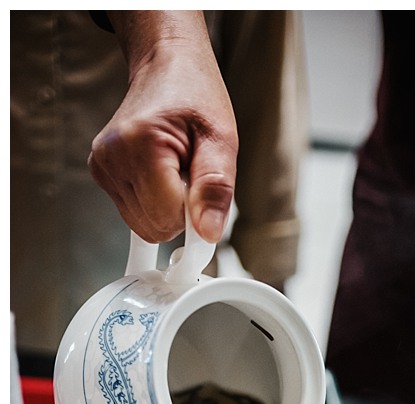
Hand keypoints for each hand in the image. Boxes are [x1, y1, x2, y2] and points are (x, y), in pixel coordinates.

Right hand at [88, 12, 237, 243]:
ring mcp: (102, 165)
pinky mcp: (102, 172)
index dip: (196, 215)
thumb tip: (207, 232)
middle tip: (192, 174)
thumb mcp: (221, 139)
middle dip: (182, 211)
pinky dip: (155, 201)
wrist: (166, 69)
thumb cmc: (195, 97)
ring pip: (144, 225)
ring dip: (169, 206)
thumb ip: (216, 188)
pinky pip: (136, 212)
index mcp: (139, 145)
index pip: (168, 217)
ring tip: (178, 168)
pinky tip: (163, 173)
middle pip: (154, 227)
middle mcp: (111, 157)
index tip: (206, 194)